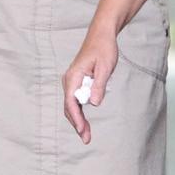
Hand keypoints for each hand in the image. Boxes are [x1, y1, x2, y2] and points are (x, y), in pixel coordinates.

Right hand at [63, 26, 118, 143]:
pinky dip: (81, 111)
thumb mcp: (105, 67)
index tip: (82, 131)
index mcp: (74, 76)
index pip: (71, 102)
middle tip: (86, 138)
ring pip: (72, 105)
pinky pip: (77, 99)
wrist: (102, 35)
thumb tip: (94, 103)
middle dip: (77, 123)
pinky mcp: (78, 81)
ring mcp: (73, 81)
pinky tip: (86, 121)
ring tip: (87, 134)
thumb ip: (99, 85)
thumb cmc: (104, 49)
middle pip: (69, 107)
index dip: (77, 118)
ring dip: (78, 119)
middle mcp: (70, 79)